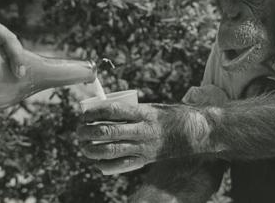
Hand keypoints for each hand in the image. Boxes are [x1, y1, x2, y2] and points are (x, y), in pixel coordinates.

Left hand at [77, 102, 212, 173]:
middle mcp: (143, 130)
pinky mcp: (146, 159)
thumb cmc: (172, 116)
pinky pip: (122, 165)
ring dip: (92, 149)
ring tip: (84, 146)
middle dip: (88, 131)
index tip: (84, 113)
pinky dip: (106, 165)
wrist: (195, 132)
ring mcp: (144, 146)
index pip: (113, 111)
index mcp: (145, 113)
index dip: (95, 112)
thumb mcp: (153, 107)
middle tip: (79, 130)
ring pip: (111, 150)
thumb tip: (107, 111)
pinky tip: (98, 162)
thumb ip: (133, 111)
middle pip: (108, 132)